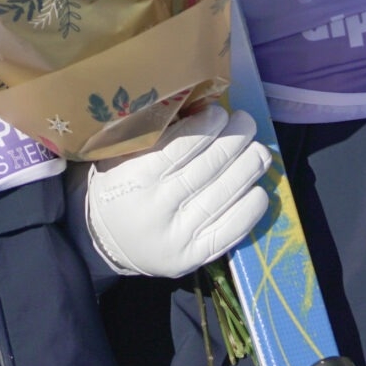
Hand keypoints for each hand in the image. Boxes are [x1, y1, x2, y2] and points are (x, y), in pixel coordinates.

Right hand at [83, 102, 272, 277]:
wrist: (106, 241)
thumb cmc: (119, 185)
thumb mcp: (123, 155)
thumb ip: (155, 134)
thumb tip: (202, 107)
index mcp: (134, 179)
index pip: (180, 148)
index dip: (206, 128)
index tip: (220, 112)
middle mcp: (156, 210)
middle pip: (207, 170)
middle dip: (234, 141)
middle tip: (247, 122)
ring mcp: (176, 237)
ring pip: (223, 197)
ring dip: (248, 169)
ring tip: (259, 151)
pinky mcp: (192, 258)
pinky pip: (230, 231)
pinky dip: (249, 209)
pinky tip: (258, 189)